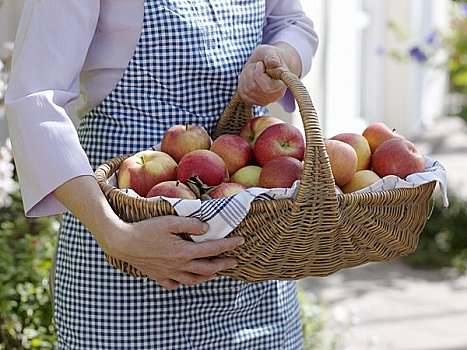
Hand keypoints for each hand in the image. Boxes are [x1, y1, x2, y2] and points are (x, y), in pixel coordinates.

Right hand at [109, 216, 243, 288]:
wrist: (122, 242)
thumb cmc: (146, 229)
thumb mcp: (170, 221)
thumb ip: (191, 224)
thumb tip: (206, 229)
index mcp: (185, 252)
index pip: (213, 249)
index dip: (229, 245)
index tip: (241, 241)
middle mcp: (179, 266)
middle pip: (208, 269)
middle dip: (224, 265)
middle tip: (234, 261)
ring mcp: (169, 273)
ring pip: (194, 280)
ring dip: (208, 276)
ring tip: (216, 272)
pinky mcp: (158, 276)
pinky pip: (174, 284)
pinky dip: (184, 282)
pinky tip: (186, 278)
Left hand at [238, 44, 287, 105]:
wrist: (268, 64)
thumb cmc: (270, 57)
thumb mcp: (270, 52)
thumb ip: (271, 57)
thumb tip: (273, 62)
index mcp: (281, 85)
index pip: (264, 83)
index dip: (258, 70)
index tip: (261, 63)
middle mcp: (274, 96)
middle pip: (252, 86)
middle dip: (250, 71)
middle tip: (255, 65)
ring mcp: (265, 101)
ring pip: (246, 90)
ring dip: (245, 76)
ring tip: (252, 70)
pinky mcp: (256, 102)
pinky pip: (243, 94)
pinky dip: (242, 83)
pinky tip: (248, 78)